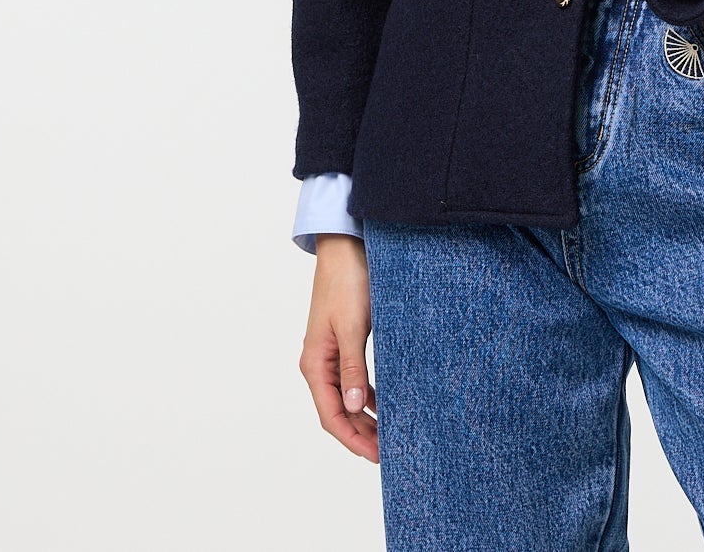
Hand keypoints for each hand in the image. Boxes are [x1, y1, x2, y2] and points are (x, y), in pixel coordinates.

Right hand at [300, 233, 377, 461]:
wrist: (345, 248)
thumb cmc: (347, 283)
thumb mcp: (352, 328)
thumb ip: (352, 369)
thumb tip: (353, 408)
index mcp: (314, 363)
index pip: (330, 415)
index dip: (352, 438)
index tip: (375, 455)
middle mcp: (319, 362)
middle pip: (337, 410)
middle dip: (360, 432)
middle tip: (388, 451)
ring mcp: (331, 353)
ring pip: (346, 397)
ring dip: (365, 416)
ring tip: (388, 433)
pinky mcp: (344, 342)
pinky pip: (354, 378)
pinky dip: (368, 394)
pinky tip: (385, 403)